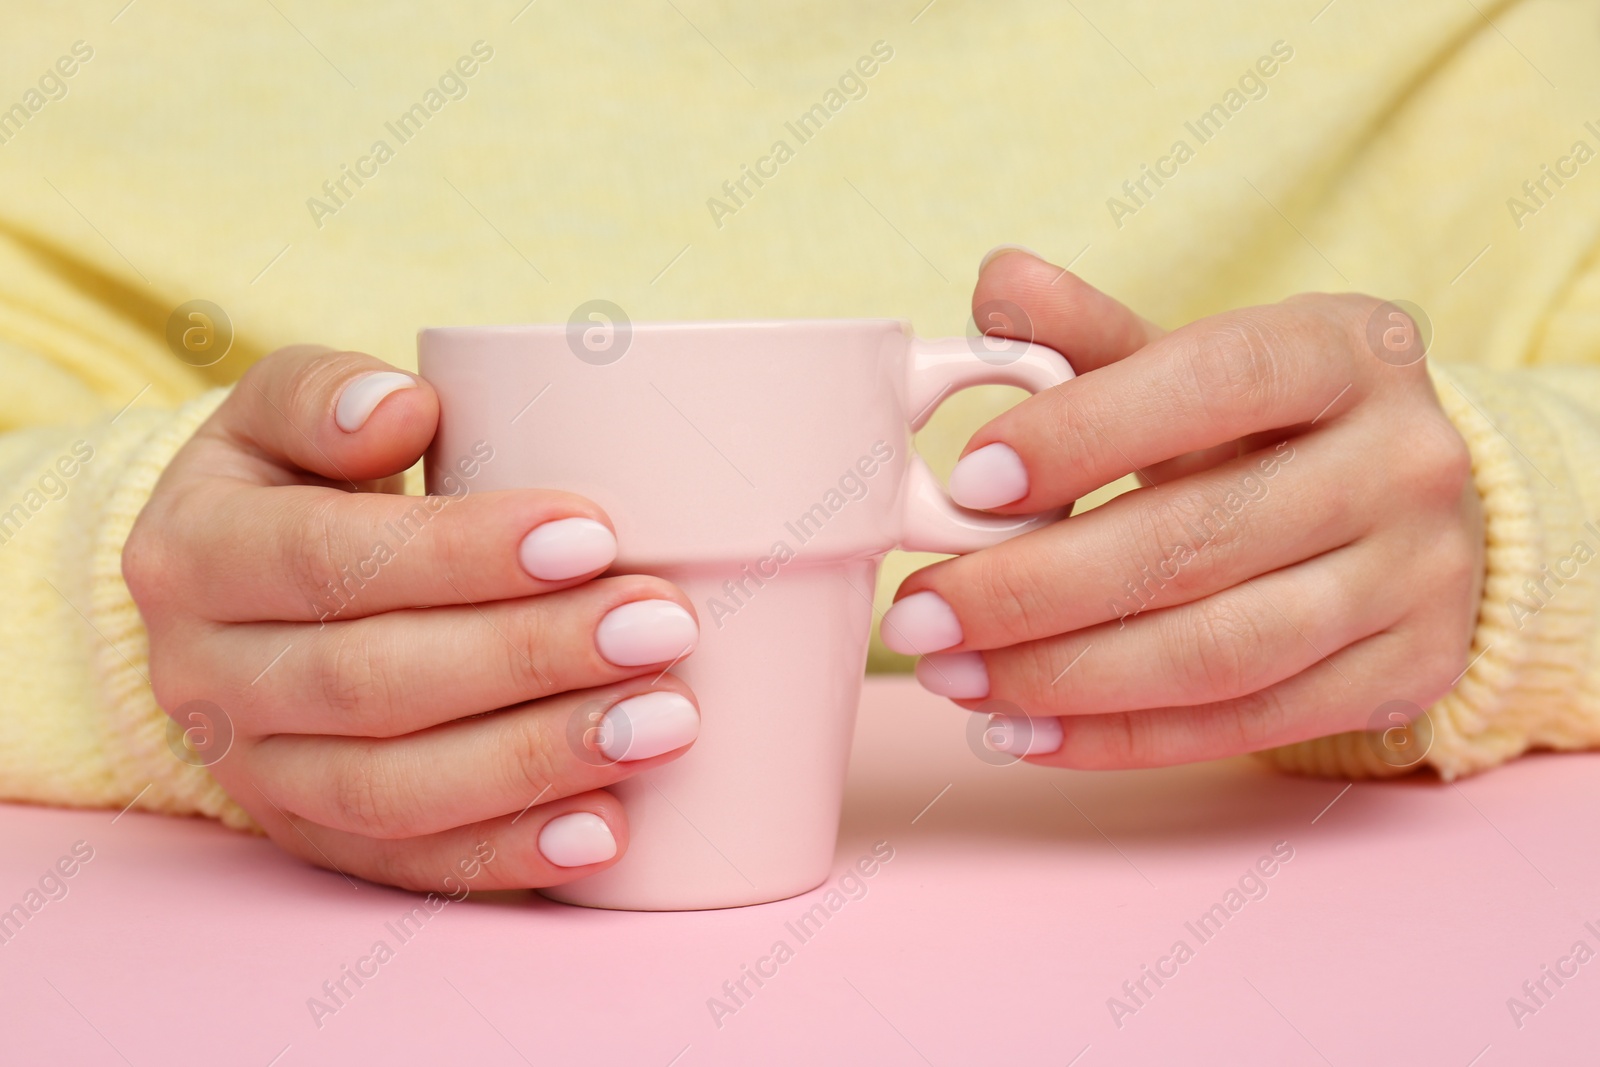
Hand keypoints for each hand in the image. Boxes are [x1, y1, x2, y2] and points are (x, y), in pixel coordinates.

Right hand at [124, 346, 701, 890]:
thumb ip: (327, 392)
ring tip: (662, 725)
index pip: (331, 556)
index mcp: (192, 553)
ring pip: (391, 789)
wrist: (231, 592)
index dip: (462, 553)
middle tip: (663, 627)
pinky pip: (403, 864)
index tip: (592, 535)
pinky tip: (604, 834)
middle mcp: (204, 676)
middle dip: (531, 657)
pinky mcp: (306, 836)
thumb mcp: (280, 409)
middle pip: (373, 681)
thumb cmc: (294, 479)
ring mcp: (252, 773)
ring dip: (536, 762)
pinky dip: (506, 855)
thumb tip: (402, 408)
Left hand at [882, 249, 1483, 767]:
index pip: (1215, 382)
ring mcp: (1419, 580)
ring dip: (1062, 677)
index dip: (1085, 433)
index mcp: (1349, 354)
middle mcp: (1404, 465)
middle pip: (1200, 541)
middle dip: (1035, 589)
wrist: (1409, 506)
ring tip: (953, 673)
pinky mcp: (1408, 677)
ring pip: (1218, 652)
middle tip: (923, 612)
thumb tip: (996, 287)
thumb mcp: (1195, 364)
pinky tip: (1022, 729)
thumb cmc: (1272, 425)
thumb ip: (1094, 336)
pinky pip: (1241, 726)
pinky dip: (1117, 737)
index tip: (967, 483)